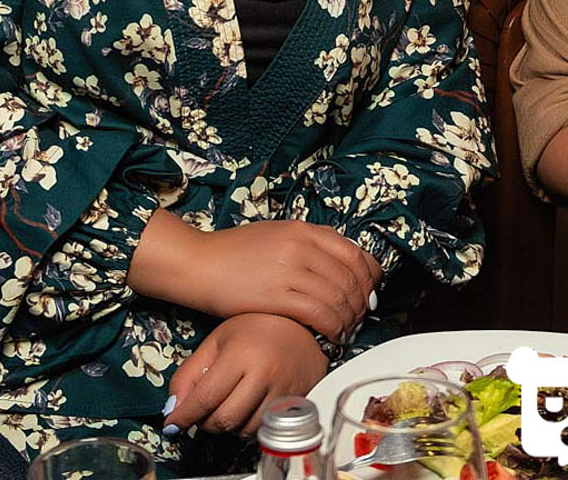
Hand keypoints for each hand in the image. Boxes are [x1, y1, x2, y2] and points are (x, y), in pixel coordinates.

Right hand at [134, 214, 380, 342]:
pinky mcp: (275, 296)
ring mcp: (289, 270)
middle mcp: (301, 246)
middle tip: (360, 319)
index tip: (369, 294)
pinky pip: (318, 314)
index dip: (369, 278)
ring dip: (349, 319)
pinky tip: (332, 337)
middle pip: (350, 278)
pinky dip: (332, 328)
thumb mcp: (278, 235)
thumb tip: (340, 266)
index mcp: (304, 229)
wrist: (198, 263)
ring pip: (338, 298)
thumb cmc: (235, 252)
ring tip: (347, 331)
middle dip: (361, 303)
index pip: (355, 254)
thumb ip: (309, 245)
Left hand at [166, 313, 328, 437]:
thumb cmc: (258, 328)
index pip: (205, 399)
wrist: (303, 323)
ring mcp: (284, 389)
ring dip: (229, 425)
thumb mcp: (217, 341)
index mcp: (241, 355)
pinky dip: (250, 425)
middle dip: (205, 423)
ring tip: (228, 405)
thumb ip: (189, 374)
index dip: (183, 416)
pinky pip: (265, 428)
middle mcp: (265, 374)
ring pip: (244, 430)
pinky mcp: (298, 401)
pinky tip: (248, 408)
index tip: (173, 424)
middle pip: (224, 420)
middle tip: (202, 413)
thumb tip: (173, 408)